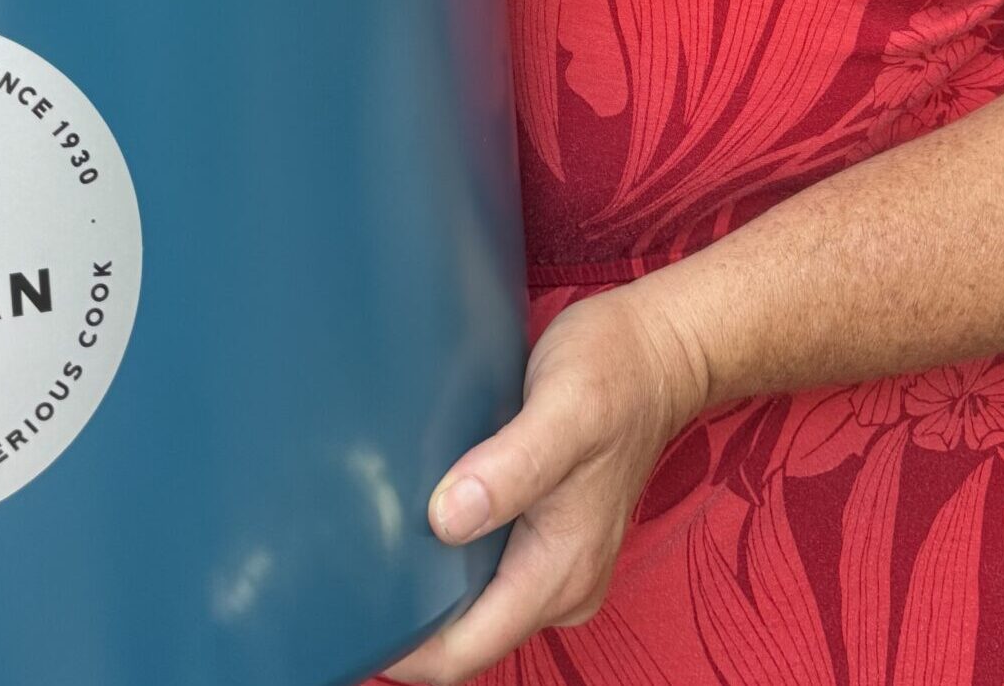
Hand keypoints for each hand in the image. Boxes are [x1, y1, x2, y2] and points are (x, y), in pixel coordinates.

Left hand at [385, 286, 708, 685]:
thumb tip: (448, 519)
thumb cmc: (615, 371)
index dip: (405, 652)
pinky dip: (450, 557)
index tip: (348, 623)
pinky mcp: (549, 534)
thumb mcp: (566, 409)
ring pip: (475, 604)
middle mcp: (561, 582)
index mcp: (561, 570)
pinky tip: (415, 518)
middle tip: (342, 573)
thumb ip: (511, 467)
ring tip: (368, 544)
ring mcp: (558, 562)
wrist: (661, 351)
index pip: (467, 650)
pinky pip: (488, 569)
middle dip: (407, 620)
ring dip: (428, 587)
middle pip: (466, 636)